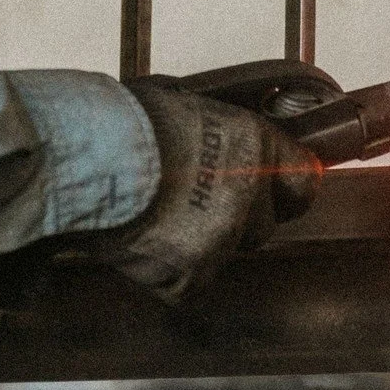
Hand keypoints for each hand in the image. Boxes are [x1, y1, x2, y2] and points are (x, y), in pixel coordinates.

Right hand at [84, 78, 319, 302]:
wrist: (85, 157)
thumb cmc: (123, 120)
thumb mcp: (187, 106)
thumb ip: (220, 135)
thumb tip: (225, 145)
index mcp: (252, 143)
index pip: (304, 180)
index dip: (287, 186)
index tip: (281, 190)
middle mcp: (247, 195)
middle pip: (263, 223)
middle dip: (237, 216)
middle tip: (194, 199)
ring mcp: (221, 240)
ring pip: (224, 252)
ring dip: (200, 241)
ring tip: (157, 215)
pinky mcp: (188, 277)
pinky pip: (188, 282)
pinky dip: (167, 270)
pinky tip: (142, 241)